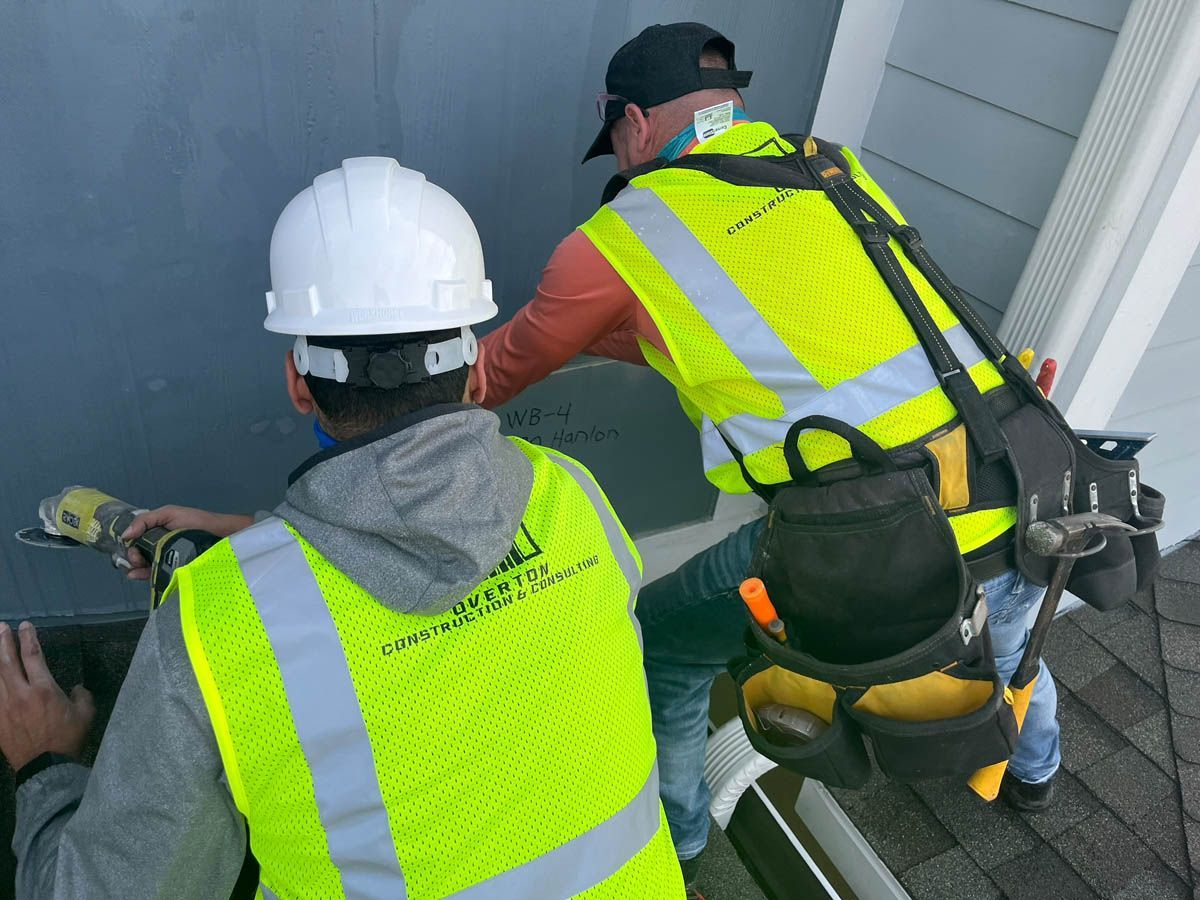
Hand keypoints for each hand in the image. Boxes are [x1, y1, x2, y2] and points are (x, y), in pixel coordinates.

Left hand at [0, 622, 94, 770]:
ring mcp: (5, 708)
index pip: (33, 656)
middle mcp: (21, 694)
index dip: (28, 638)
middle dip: (3, 642)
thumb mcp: (86, 715)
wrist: (45, 769)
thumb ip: (81, 696)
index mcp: (44, 689)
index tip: (25, 625)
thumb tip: (76, 689)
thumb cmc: (68, 739)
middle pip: (7, 662)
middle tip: (0, 627)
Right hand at [120, 507, 253, 580]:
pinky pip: (155, 574)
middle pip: (136, 555)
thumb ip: (146, 520)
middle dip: (132, 558)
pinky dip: (144, 575)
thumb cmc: (196, 521)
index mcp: (155, 533)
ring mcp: (165, 560)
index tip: (131, 550)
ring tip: (136, 568)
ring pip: (144, 566)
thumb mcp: (169, 513)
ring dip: (135, 568)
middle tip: (136, 559)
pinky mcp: (173, 570)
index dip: (128, 547)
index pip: (134, 542)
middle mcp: (158, 547)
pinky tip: (137, 575)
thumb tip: (124, 535)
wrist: (220, 534)